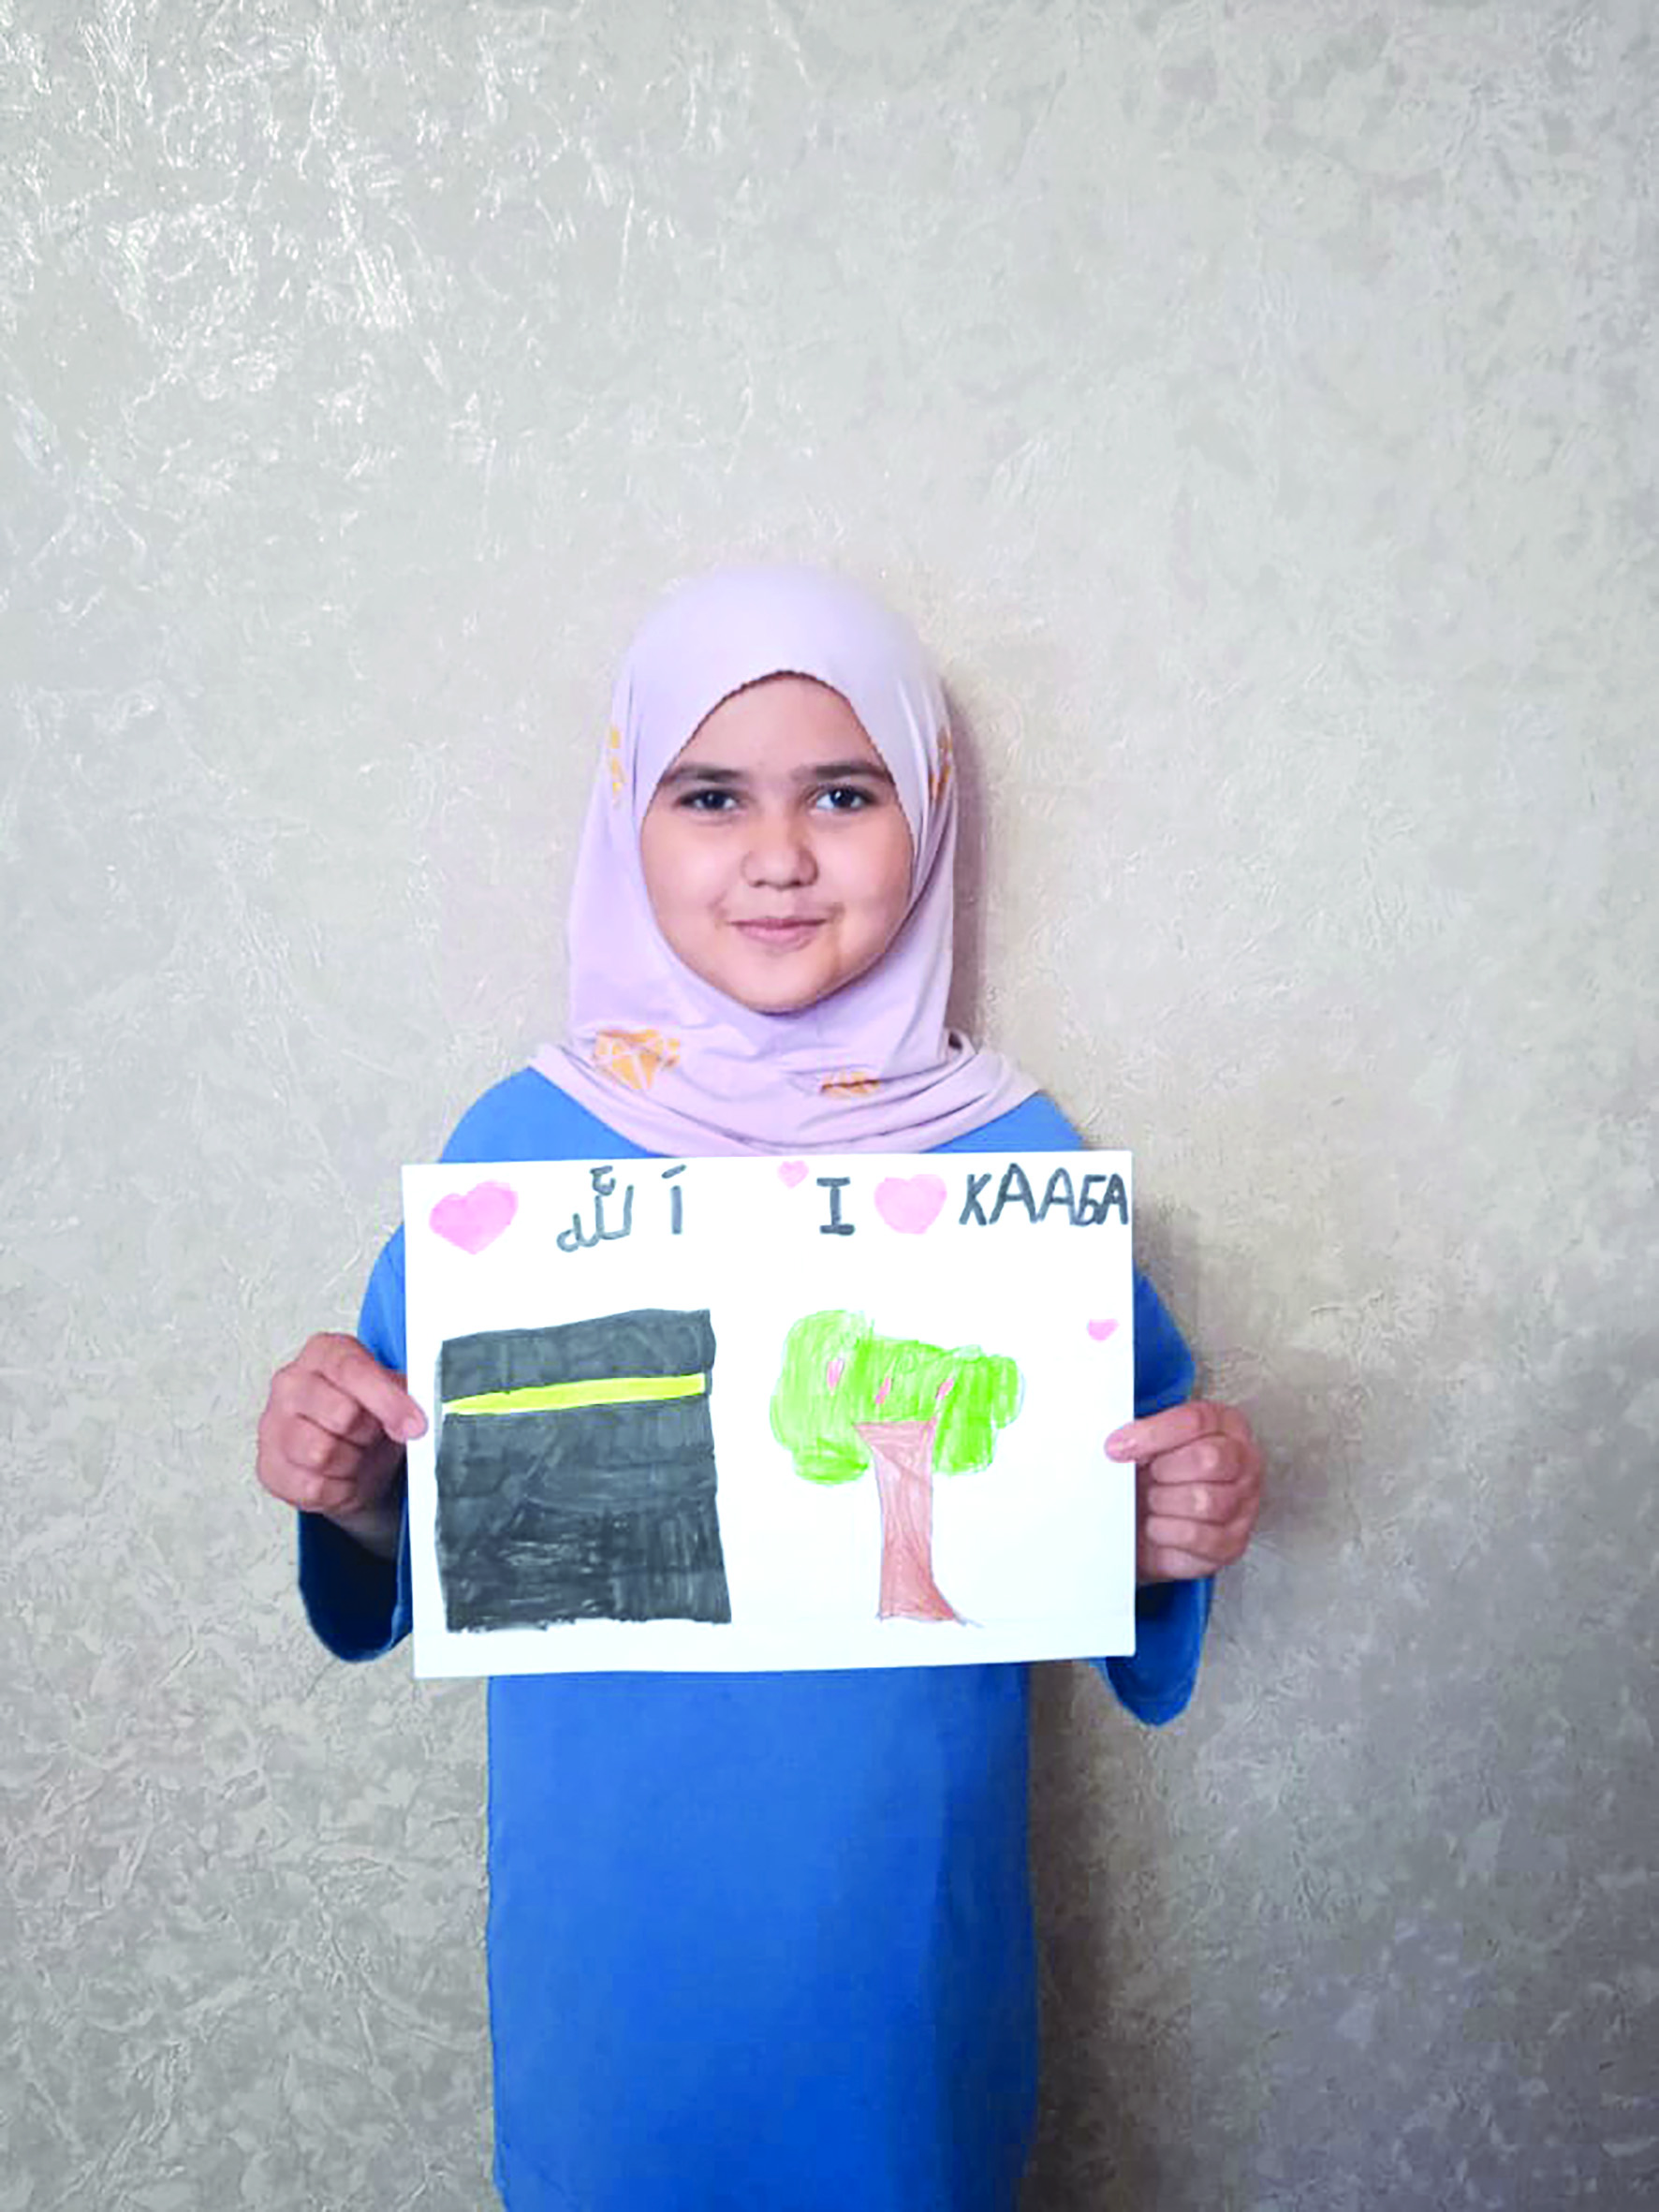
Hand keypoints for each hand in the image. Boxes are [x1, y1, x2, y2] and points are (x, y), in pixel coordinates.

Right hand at [256, 1333, 426, 1557]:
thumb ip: (405, 1393)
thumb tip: (418, 1412)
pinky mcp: (269, 1467)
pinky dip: (338, 1488)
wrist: (351, 1459)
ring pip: (322, 1452)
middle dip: (368, 1432)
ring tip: (355, 1453)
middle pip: (340, 1414)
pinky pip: (312, 1485)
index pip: (352, 1370)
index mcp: (323, 1353)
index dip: (388, 1401)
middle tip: (372, 1435)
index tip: (415, 1425)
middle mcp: (290, 1383)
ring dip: (352, 1462)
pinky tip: (341, 1474)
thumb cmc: (369, 1418)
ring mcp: (273, 1425)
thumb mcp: (394, 1394)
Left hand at [1106, 1399, 1262, 1584]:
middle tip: (1147, 1476)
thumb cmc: (1157, 1476)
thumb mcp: (1151, 1444)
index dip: (1152, 1433)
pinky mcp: (1232, 1543)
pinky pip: (1195, 1536)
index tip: (1117, 1446)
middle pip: (1208, 1459)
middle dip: (1164, 1470)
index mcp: (1226, 1425)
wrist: (1156, 1523)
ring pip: (1202, 1500)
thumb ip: (1142, 1435)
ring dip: (1162, 1502)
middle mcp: (1245, 1462)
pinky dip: (1164, 1531)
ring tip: (1152, 1501)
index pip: (1196, 1420)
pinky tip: (1157, 1524)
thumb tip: (1121, 1443)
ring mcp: (1245, 1504)